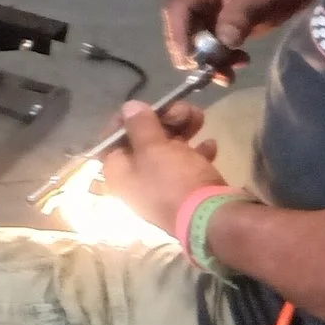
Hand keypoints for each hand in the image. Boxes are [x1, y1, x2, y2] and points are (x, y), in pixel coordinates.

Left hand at [98, 100, 223, 236]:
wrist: (213, 219)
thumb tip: (128, 107)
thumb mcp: (153, 148)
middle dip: (163, 120)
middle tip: (182, 109)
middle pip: (143, 141)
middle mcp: (136, 180)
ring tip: (200, 117)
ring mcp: (162, 187)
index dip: (126, 120)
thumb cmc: (174, 181)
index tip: (144, 105)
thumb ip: (139, 125)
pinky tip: (211, 144)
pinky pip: (189, 165)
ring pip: (169, 149)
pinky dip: (198, 151)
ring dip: (184, 129)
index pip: (111, 139)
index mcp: (119, 171)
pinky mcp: (186, 191)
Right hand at [159, 0, 324, 67]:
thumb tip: (223, 42)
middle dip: (193, 53)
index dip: (177, 35)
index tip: (189, 61)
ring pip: (194, 40)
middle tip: (207, 74)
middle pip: (180, 27)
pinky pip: (210, 45)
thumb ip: (239, 16)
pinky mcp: (219, 23)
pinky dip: (221, 58)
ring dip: (208, 60)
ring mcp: (208, 10)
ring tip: (228, 75)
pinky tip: (239, 62)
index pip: (177, 9)